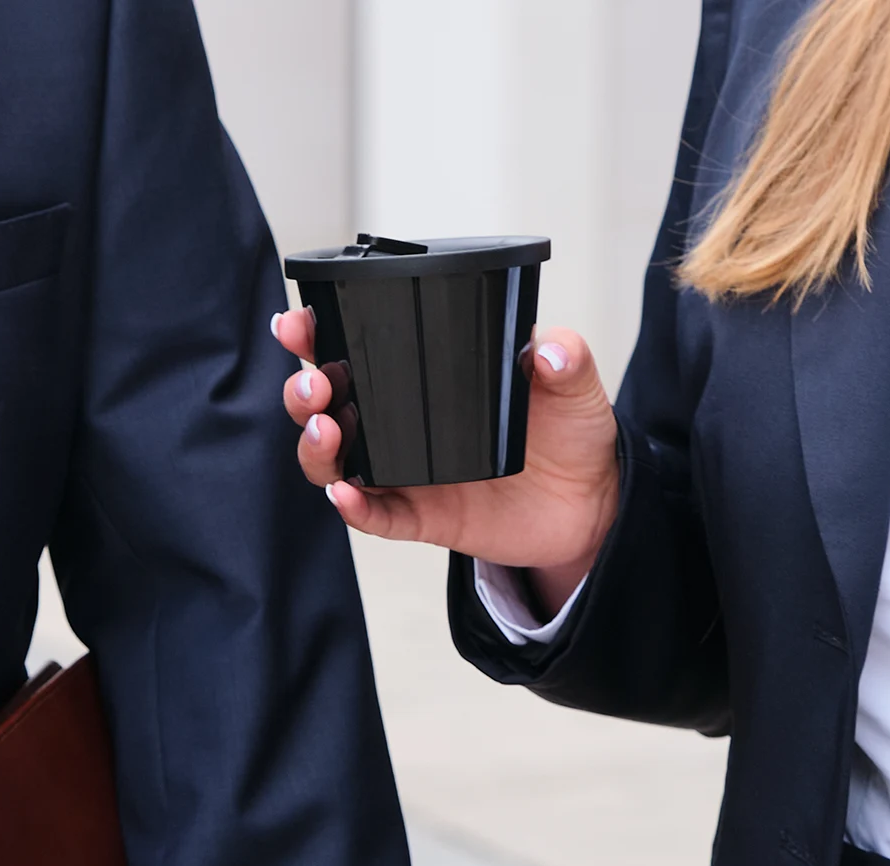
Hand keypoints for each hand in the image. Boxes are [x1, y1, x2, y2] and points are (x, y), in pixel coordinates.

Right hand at [274, 308, 619, 610]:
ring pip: (337, 463)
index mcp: (426, 381)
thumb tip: (546, 349)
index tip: (299, 324)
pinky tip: (346, 494)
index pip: (358, 352)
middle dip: (304, 392)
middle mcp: (405, 425)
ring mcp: (409, 474)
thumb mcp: (573, 386)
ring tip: (327, 428)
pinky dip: (356, 508)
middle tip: (315, 383)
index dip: (318, 337)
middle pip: (327, 407)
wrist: (590, 503)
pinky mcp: (422, 518)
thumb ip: (565, 358)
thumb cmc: (570, 435)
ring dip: (318, 447)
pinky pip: (377, 517)